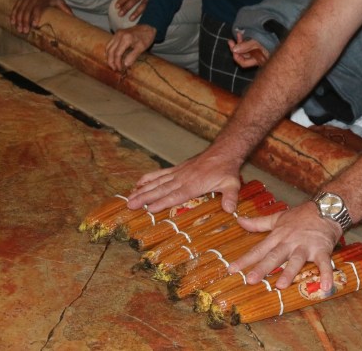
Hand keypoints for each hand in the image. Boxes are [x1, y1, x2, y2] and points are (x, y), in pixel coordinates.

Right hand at [10, 0, 70, 33]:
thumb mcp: (60, 0)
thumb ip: (65, 9)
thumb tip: (74, 18)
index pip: (38, 8)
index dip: (36, 16)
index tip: (34, 25)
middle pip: (27, 10)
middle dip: (24, 21)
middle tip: (24, 31)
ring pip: (20, 9)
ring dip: (18, 20)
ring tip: (18, 29)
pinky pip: (16, 6)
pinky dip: (13, 14)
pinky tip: (12, 22)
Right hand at [105, 24, 155, 72]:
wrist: (147, 27)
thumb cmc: (146, 37)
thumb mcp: (141, 48)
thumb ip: (133, 56)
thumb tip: (125, 65)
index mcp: (126, 39)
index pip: (117, 54)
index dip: (117, 63)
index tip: (120, 69)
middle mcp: (119, 35)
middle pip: (110, 51)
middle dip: (111, 61)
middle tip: (114, 69)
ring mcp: (117, 33)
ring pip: (108, 47)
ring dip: (108, 57)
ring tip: (112, 64)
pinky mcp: (117, 33)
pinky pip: (110, 43)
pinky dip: (109, 51)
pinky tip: (112, 57)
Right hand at [126, 149, 242, 212]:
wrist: (223, 151)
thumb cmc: (226, 170)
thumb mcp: (232, 184)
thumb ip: (230, 197)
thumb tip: (231, 210)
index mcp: (193, 185)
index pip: (175, 195)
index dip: (162, 202)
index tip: (148, 209)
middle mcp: (182, 178)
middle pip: (160, 189)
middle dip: (144, 198)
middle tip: (130, 205)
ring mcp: (178, 173)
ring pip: (157, 182)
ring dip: (142, 190)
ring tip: (129, 198)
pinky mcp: (177, 169)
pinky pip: (160, 174)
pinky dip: (148, 178)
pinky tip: (138, 183)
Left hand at [228, 31, 269, 67]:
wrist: (285, 39)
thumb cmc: (272, 41)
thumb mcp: (258, 43)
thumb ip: (246, 46)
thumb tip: (234, 49)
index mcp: (258, 61)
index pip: (243, 63)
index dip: (236, 56)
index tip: (233, 47)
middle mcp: (258, 59)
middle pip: (243, 57)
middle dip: (236, 48)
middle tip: (230, 40)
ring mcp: (259, 53)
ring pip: (246, 50)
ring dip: (240, 43)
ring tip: (238, 34)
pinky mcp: (260, 47)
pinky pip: (250, 46)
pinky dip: (246, 41)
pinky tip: (243, 35)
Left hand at [228, 202, 343, 289]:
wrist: (327, 208)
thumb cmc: (302, 216)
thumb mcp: (278, 218)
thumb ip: (259, 223)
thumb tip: (239, 220)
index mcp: (278, 236)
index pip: (259, 249)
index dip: (245, 259)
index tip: (232, 269)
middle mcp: (289, 242)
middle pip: (274, 256)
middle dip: (262, 268)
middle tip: (250, 280)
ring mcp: (305, 246)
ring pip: (296, 260)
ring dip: (289, 272)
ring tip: (281, 285)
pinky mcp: (322, 249)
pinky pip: (324, 263)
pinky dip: (326, 274)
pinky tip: (325, 286)